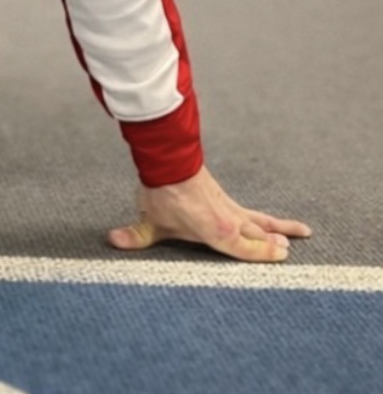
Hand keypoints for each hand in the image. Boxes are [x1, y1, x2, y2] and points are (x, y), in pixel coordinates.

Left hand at [108, 165, 309, 261]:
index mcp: (219, 234)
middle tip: (292, 249)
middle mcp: (230, 221)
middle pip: (258, 235)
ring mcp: (229, 206)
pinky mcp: (224, 195)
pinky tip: (269, 218)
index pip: (246, 250)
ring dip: (280, 227)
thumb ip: (135, 235)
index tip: (283, 255)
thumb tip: (113, 241)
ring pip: (260, 219)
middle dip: (274, 244)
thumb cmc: (163, 194)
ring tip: (302, 231)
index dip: (263, 255)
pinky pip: (250, 209)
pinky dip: (264, 216)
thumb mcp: (150, 221)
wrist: (171, 160)